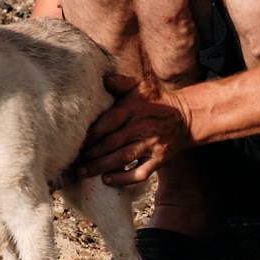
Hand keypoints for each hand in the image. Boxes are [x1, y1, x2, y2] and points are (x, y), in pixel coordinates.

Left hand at [76, 73, 191, 186]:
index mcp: (135, 108)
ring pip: (122, 158)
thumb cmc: (157, 101)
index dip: (90, 134)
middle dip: (91, 153)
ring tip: (83, 172)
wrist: (186, 118)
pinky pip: (140, 173)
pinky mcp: (159, 160)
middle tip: (73, 160)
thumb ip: (121, 83)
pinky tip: (107, 179)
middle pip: (111, 143)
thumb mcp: (142, 86)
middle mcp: (142, 127)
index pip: (108, 122)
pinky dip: (123, 178)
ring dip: (100, 167)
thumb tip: (102, 79)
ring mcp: (151, 145)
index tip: (74, 141)